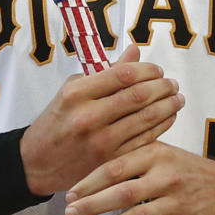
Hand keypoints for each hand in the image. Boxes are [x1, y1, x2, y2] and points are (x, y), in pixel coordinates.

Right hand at [20, 44, 183, 197]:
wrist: (38, 162)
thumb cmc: (58, 121)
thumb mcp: (72, 91)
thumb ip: (105, 73)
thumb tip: (135, 52)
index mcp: (77, 94)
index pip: (123, 74)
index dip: (147, 70)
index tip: (156, 70)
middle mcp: (89, 117)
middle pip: (139, 96)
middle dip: (163, 86)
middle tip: (171, 83)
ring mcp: (101, 142)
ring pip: (147, 118)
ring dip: (168, 105)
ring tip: (176, 97)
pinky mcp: (111, 160)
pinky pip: (146, 139)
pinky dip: (163, 125)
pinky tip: (168, 116)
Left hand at [64, 143, 214, 214]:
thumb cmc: (187, 170)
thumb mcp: (163, 152)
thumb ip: (133, 157)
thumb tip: (90, 169)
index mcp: (157, 154)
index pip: (116, 167)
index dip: (89, 182)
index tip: (70, 193)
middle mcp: (167, 177)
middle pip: (122, 193)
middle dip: (91, 205)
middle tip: (70, 214)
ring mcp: (177, 203)